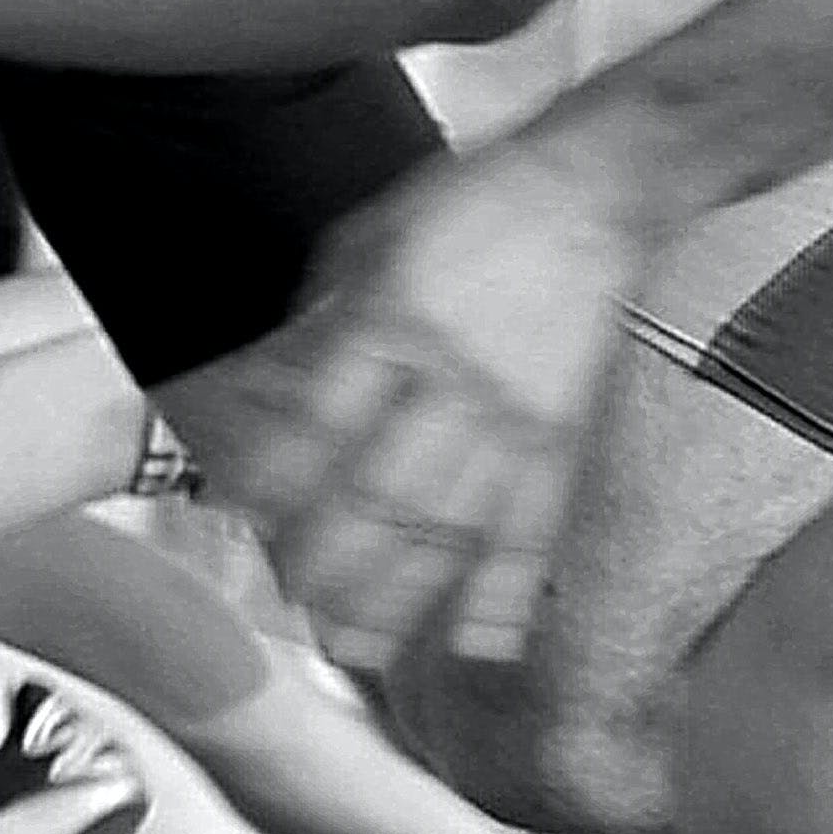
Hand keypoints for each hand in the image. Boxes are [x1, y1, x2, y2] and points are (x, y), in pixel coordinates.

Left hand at [198, 116, 685, 676]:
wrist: (597, 184)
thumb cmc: (482, 202)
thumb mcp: (373, 233)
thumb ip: (322, 317)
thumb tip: (269, 386)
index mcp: (396, 317)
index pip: (320, 420)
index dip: (273, 478)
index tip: (235, 514)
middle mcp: (454, 376)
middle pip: (382, 493)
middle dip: (331, 563)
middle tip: (294, 605)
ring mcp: (513, 416)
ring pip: (450, 528)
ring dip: (403, 598)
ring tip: (360, 648)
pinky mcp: (562, 437)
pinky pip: (534, 528)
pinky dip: (507, 591)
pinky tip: (479, 639)